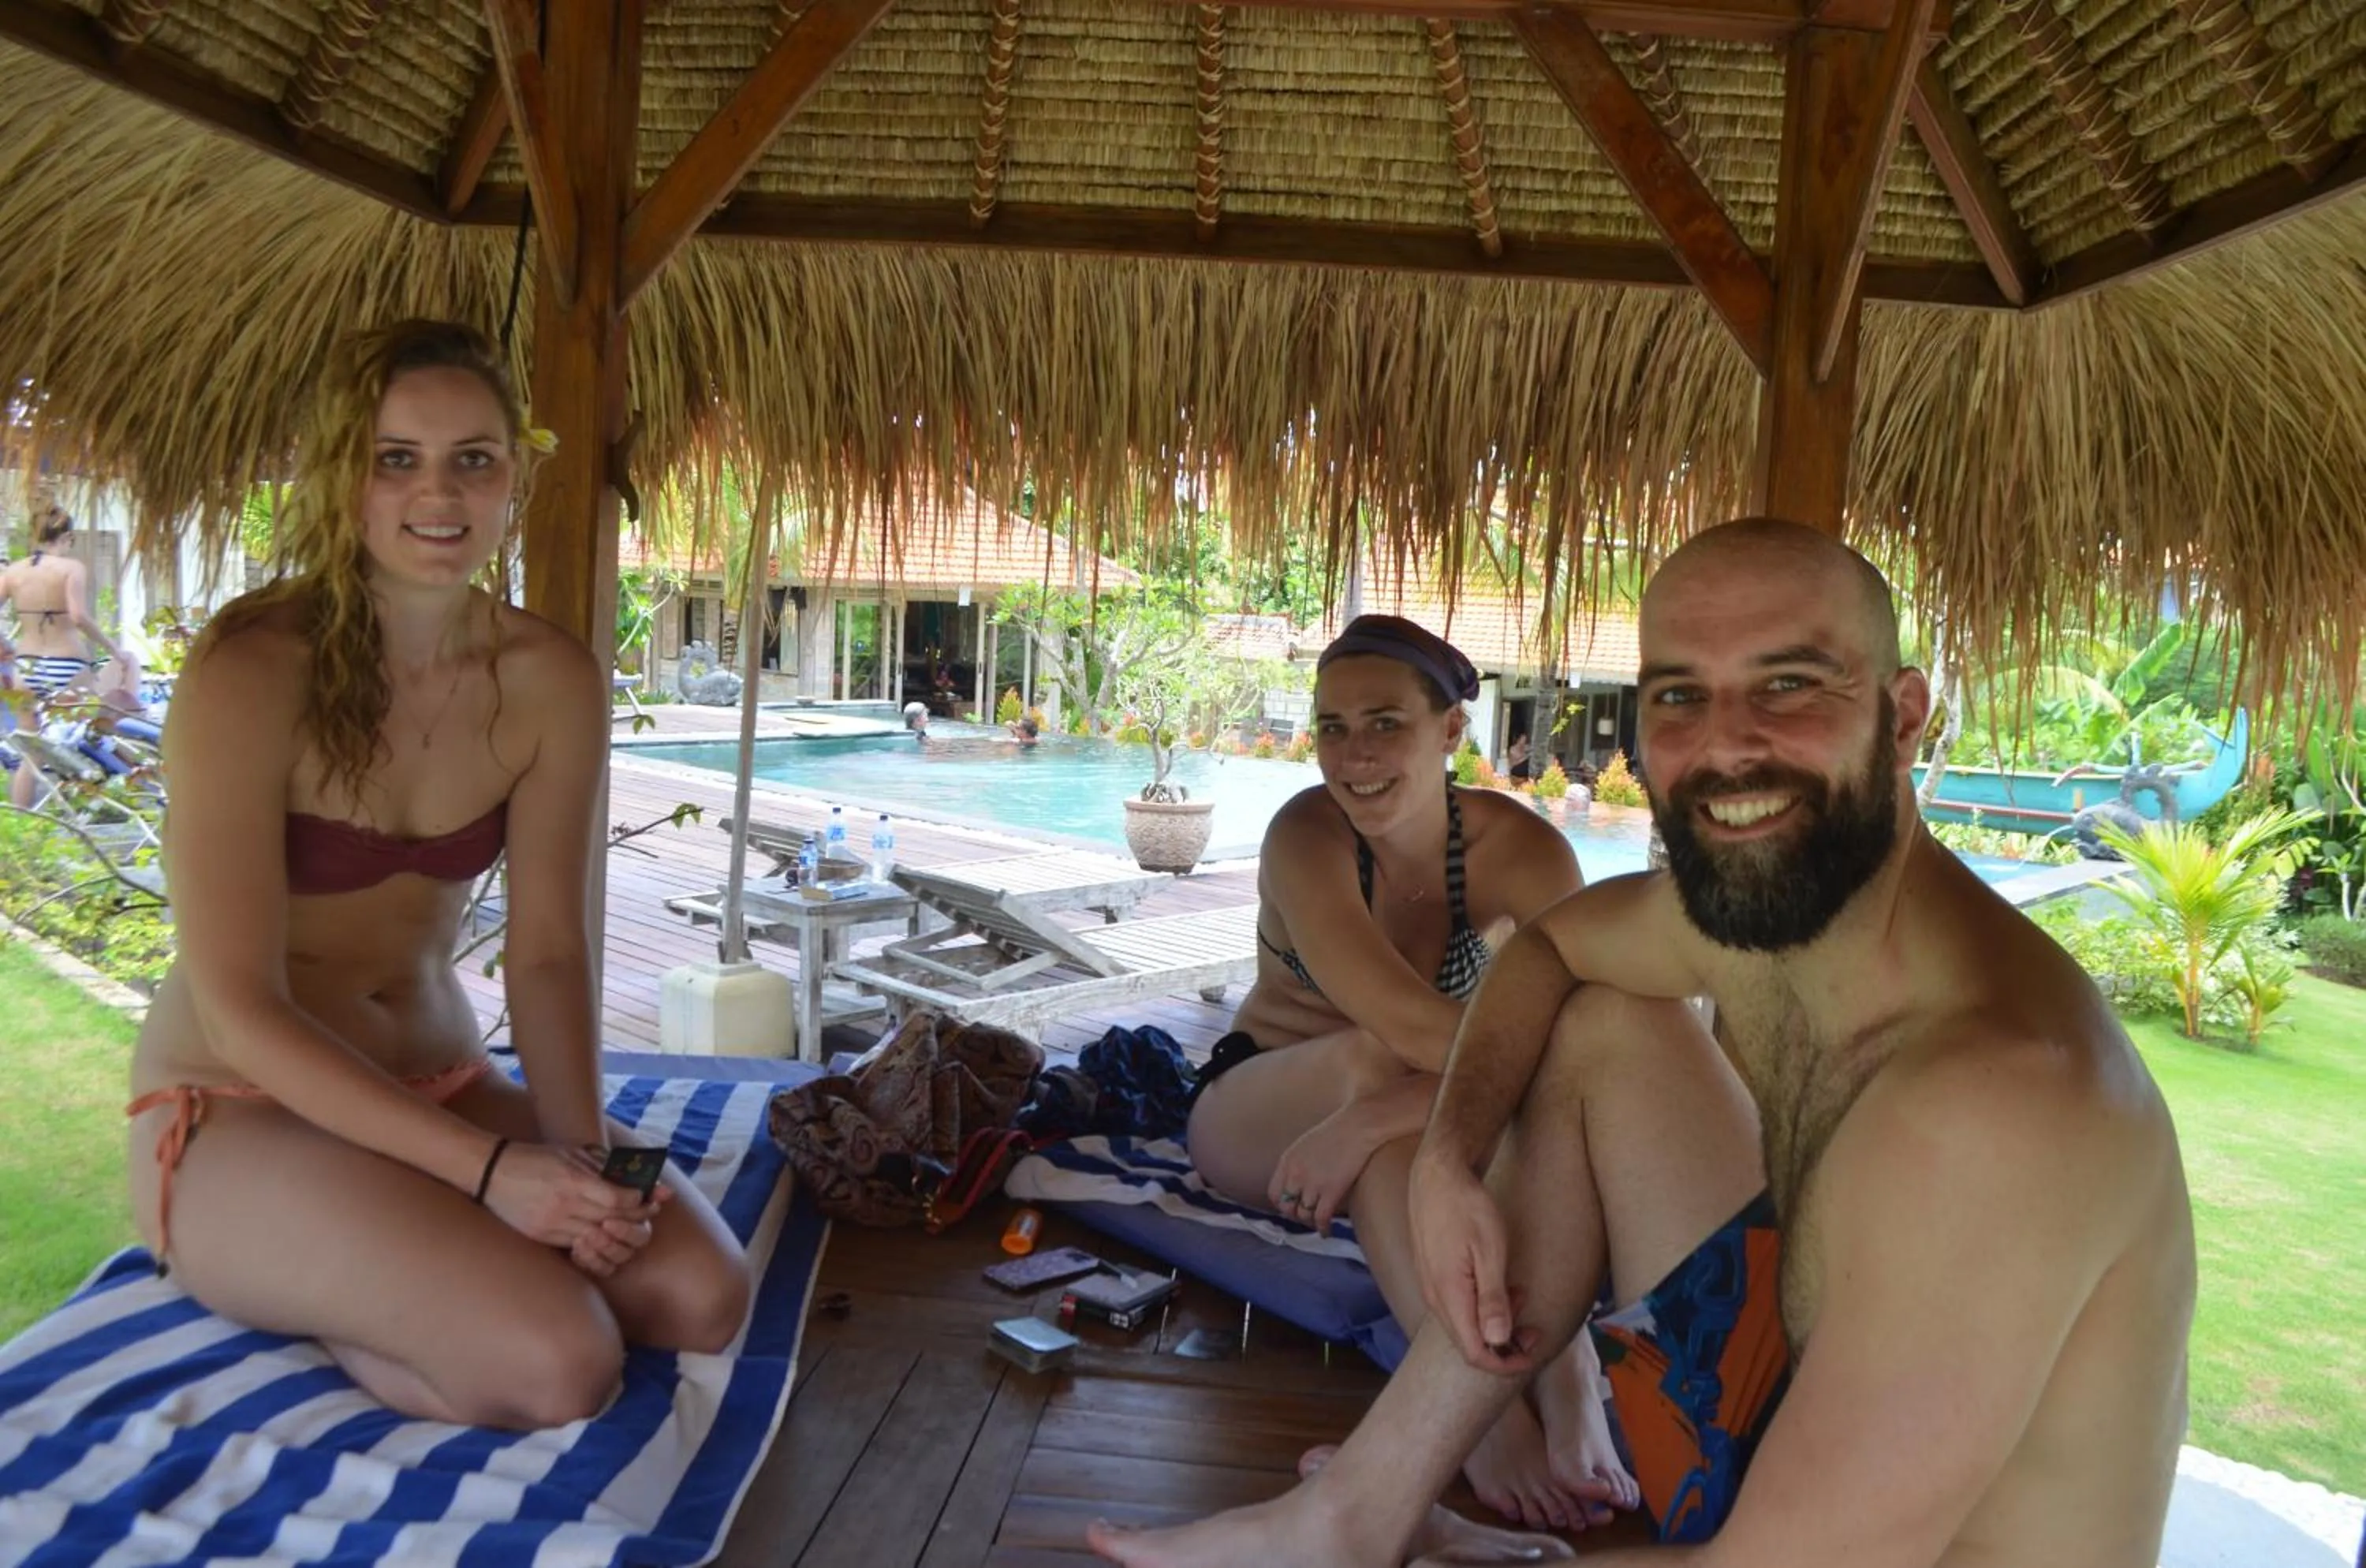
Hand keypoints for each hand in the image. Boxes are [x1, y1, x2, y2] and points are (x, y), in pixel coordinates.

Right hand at [478, 1140, 660, 1263]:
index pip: (616, 1199)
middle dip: (634, 1217)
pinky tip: (601, 1231)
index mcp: (571, 1180)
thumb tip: (635, 1178)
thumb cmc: (536, 1158)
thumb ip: (602, 1167)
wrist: (491, 1172)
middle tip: (648, 1211)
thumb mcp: (571, 1153)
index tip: (646, 1196)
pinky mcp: (540, 1237)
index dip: (637, 1201)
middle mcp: (562, 1205)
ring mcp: (550, 1224)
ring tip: (627, 1222)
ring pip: (595, 1236)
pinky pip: (575, 1244)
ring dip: (615, 1231)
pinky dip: (592, 1239)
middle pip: (610, 1220)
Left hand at [1266, 1105, 1378, 1235]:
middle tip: (1305, 1217)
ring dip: (1310, 1222)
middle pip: (1287, 1207)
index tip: (1291, 1207)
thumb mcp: (1307, 1144)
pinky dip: (1322, 1228)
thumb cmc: (1338, 1130)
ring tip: (1317, 1223)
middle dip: (1295, 1215)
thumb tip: (1299, 1181)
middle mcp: (1295, 1175)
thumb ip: (1298, 1163)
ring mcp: (1313, 1184)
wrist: (1358, 1126)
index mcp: (1287, 1161)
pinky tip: (1326, 1231)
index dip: (1282, 1204)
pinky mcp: (1331, 1192)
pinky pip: (1321, 1218)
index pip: (1274, 1193)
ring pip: (1304, 1215)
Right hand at [1407, 1143, 1536, 1375]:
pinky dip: (1482, 1307)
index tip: (1532, 1353)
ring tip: (1522, 1297)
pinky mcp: (1432, 1275)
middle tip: (1535, 1329)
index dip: (1505, 1362)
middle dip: (1504, 1345)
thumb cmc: (1466, 1207)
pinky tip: (1501, 1285)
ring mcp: (1431, 1287)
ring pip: (1463, 1324)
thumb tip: (1497, 1341)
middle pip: (1468, 1343)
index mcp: (1449, 1296)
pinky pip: (1457, 1306)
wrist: (1436, 1175)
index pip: (1475, 1352)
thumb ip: (1492, 1299)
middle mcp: (1435, 1298)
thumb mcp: (1490, 1251)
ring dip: (1495, 1322)